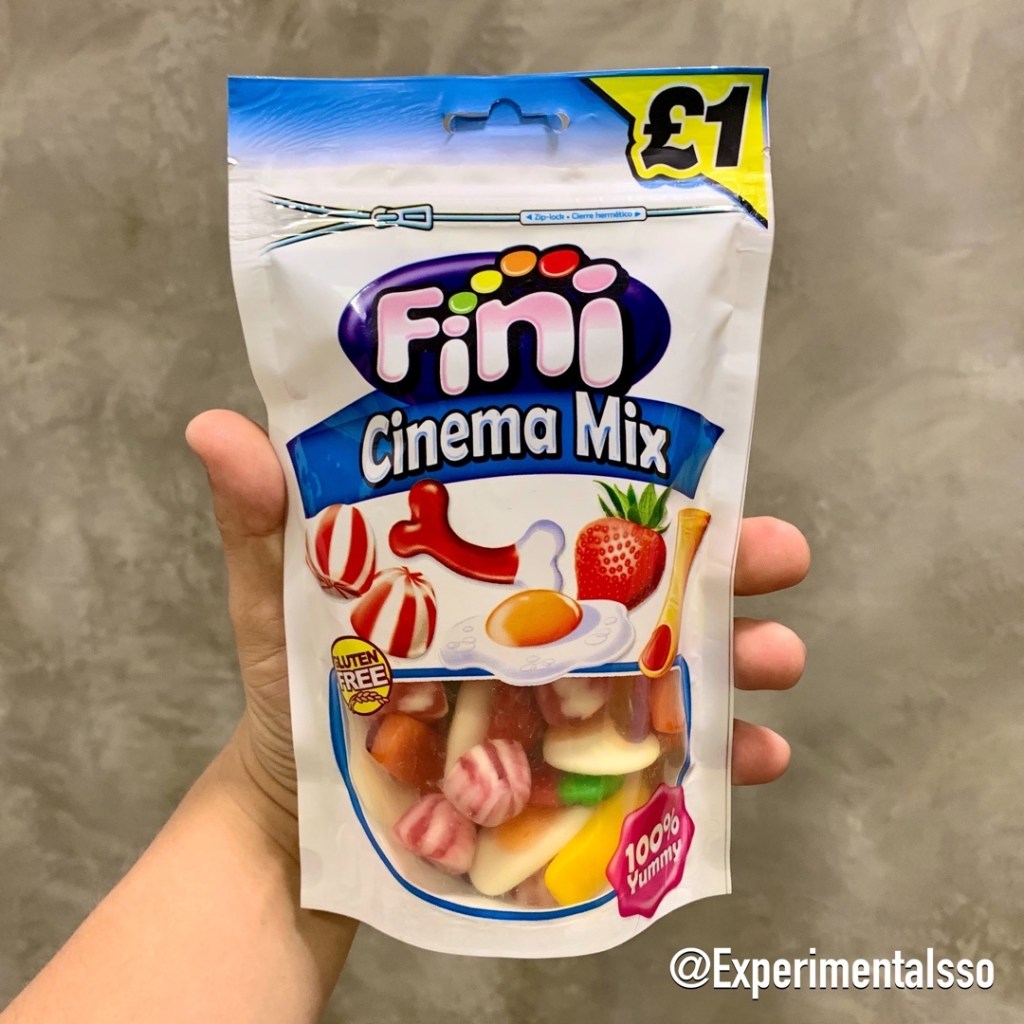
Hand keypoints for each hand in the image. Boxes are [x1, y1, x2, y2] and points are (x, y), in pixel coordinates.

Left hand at [186, 409, 808, 823]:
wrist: (301, 806)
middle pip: (658, 582)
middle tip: (780, 553)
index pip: (590, 508)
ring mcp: (572, 700)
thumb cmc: (298, 688)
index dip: (656, 483)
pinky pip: (663, 766)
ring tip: (780, 656)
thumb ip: (263, 518)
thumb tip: (216, 426)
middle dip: (730, 562)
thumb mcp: (282, 593)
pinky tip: (756, 760)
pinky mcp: (576, 773)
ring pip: (682, 667)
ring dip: (743, 656)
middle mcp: (552, 623)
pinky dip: (715, 765)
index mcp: (502, 565)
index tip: (713, 465)